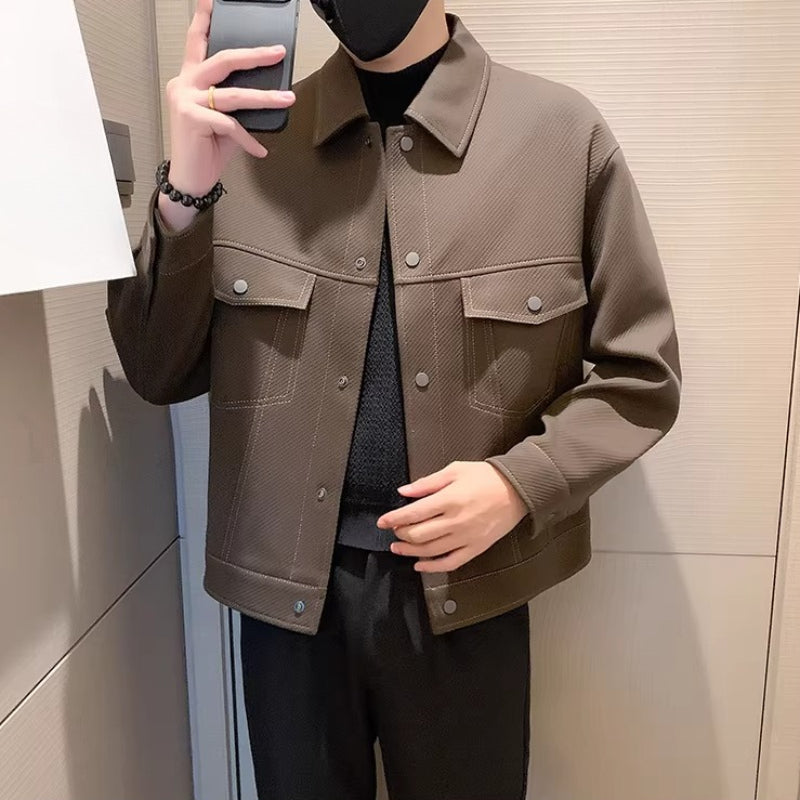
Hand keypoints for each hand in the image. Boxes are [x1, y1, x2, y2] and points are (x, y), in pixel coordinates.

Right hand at [160, 0, 295, 227]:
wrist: (190, 179)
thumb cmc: (207, 148)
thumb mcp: (224, 120)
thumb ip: (236, 103)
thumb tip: (267, 93)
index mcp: (190, 78)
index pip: (197, 42)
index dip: (204, 19)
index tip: (213, 0)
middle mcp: (184, 83)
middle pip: (223, 59)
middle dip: (254, 55)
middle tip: (279, 52)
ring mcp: (186, 100)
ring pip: (234, 94)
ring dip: (265, 98)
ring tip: (287, 99)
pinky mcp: (191, 119)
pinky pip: (231, 125)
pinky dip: (249, 139)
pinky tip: (260, 151)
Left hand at [376, 461, 528, 573]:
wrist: (517, 490)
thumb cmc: (485, 477)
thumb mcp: (455, 470)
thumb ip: (427, 483)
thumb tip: (404, 491)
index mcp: (449, 500)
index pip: (413, 514)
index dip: (394, 518)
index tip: (382, 521)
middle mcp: (455, 522)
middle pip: (418, 534)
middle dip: (401, 533)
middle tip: (394, 529)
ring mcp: (466, 538)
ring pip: (430, 551)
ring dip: (410, 551)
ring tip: (398, 547)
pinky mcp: (475, 548)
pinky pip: (450, 563)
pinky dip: (432, 567)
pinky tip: (419, 565)